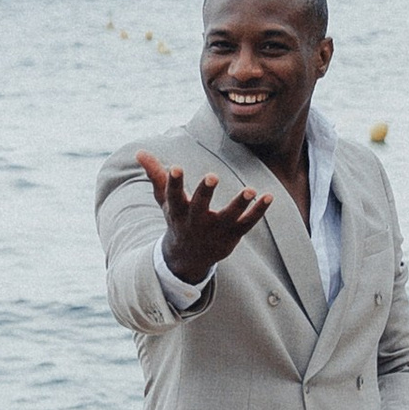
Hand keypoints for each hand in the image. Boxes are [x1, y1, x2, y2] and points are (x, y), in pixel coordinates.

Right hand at [138, 149, 271, 288]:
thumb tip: (139, 152)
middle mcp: (196, 222)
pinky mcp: (233, 235)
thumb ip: (156, 175)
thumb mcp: (165, 200)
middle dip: (205, 192)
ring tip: (250, 190)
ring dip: (239, 204)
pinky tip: (268, 196)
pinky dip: (258, 211)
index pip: (174, 196)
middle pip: (200, 206)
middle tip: (212, 176)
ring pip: (228, 217)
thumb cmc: (177, 219)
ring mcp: (216, 230)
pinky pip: (247, 223)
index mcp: (178, 211)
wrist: (188, 257)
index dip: (174, 182)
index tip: (175, 167)